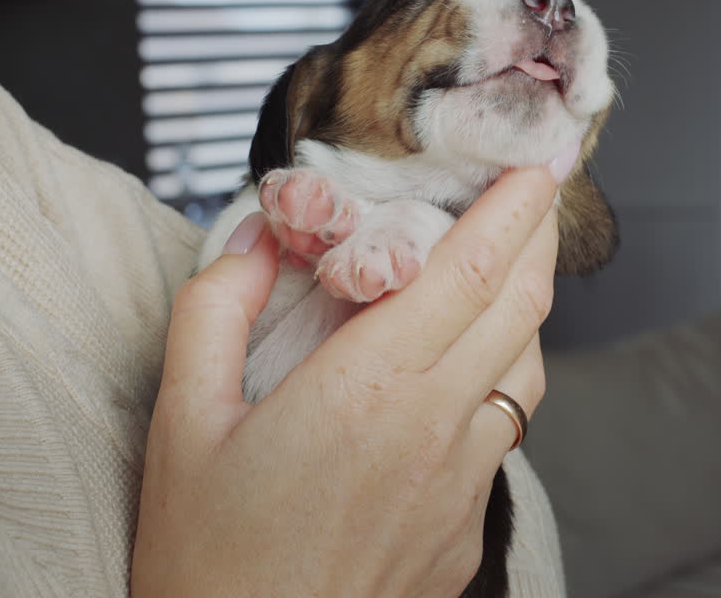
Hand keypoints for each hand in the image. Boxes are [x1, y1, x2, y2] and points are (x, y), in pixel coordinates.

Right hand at [131, 166, 560, 597]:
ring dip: (527, 308)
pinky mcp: (467, 527)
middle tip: (538, 191)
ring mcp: (463, 483)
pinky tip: (467, 368)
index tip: (537, 162)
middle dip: (538, 236)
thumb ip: (218, 309)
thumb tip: (257, 233)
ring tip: (505, 268)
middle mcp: (435, 429)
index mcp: (367, 390)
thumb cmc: (208, 557)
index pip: (468, 270)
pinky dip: (503, 376)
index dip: (514, 208)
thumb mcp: (182, 421)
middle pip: (520, 307)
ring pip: (528, 369)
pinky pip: (506, 430)